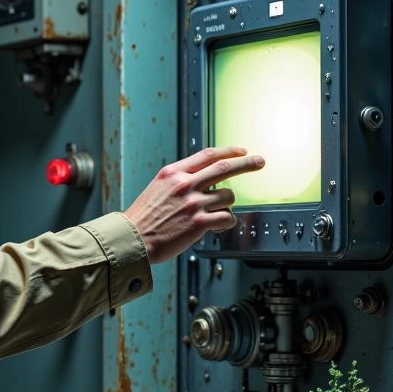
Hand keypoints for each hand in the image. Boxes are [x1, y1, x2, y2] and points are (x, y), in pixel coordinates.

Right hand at [123, 145, 264, 266]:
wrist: (132, 240)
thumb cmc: (143, 218)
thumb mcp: (157, 188)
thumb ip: (179, 180)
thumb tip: (204, 179)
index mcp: (173, 173)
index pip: (208, 155)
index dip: (228, 151)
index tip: (242, 151)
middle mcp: (185, 185)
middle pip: (225, 168)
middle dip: (248, 164)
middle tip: (260, 162)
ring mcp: (193, 204)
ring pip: (228, 196)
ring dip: (228, 204)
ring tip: (218, 212)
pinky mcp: (198, 223)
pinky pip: (227, 218)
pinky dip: (228, 222)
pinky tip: (220, 226)